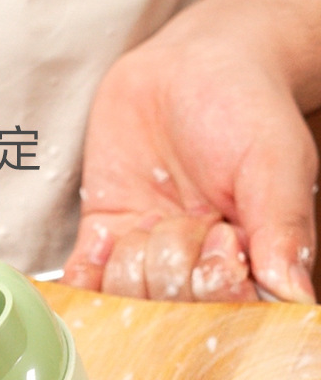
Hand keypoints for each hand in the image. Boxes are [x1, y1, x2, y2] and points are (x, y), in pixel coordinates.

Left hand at [63, 0, 319, 302]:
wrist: (189, 66)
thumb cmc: (246, 107)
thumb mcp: (276, 162)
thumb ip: (282, 228)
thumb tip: (295, 296)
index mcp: (245, 261)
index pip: (223, 312)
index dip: (215, 282)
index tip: (222, 235)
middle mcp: (192, 267)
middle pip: (167, 308)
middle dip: (172, 263)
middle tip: (190, 217)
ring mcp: (145, 255)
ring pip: (122, 298)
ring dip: (130, 260)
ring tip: (151, 218)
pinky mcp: (103, 238)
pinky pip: (84, 282)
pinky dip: (84, 277)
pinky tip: (103, 240)